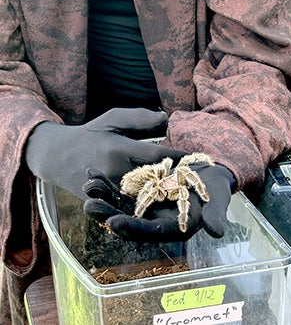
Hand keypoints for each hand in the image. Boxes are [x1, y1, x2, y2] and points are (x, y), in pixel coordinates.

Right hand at [25, 108, 186, 199]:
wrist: (59, 156)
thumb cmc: (91, 134)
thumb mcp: (112, 118)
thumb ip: (139, 118)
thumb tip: (166, 118)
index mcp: (118, 149)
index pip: (155, 155)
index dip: (177, 157)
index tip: (195, 158)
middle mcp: (114, 172)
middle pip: (152, 181)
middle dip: (175, 180)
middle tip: (196, 180)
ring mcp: (108, 191)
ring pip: (142, 198)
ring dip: (163, 198)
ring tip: (184, 196)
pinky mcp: (103, 203)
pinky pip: (127, 208)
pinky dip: (145, 206)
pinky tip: (161, 205)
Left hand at [83, 160, 235, 241]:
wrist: (210, 173)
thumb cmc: (217, 188)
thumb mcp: (219, 199)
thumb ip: (216, 215)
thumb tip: (216, 231)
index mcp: (173, 228)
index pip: (150, 232)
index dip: (132, 228)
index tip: (113, 224)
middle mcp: (156, 220)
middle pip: (128, 220)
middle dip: (108, 214)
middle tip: (88, 206)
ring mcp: (147, 206)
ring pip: (120, 205)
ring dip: (103, 197)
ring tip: (87, 186)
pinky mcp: (141, 192)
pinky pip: (121, 189)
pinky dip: (107, 182)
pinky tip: (92, 172)